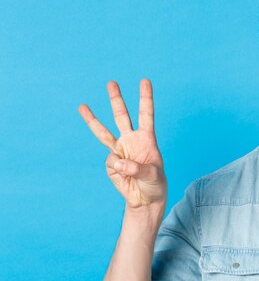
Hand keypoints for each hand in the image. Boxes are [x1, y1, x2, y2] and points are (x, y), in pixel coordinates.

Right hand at [78, 79, 166, 208]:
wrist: (145, 200)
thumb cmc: (155, 184)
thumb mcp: (153, 175)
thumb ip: (137, 168)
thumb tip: (117, 161)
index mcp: (147, 139)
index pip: (146, 114)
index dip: (145, 97)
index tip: (144, 81)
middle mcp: (131, 141)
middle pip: (122, 116)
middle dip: (116, 99)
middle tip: (111, 82)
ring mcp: (119, 151)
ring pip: (104, 132)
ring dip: (92, 119)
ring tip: (82, 106)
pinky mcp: (111, 164)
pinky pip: (111, 162)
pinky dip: (118, 169)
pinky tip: (125, 176)